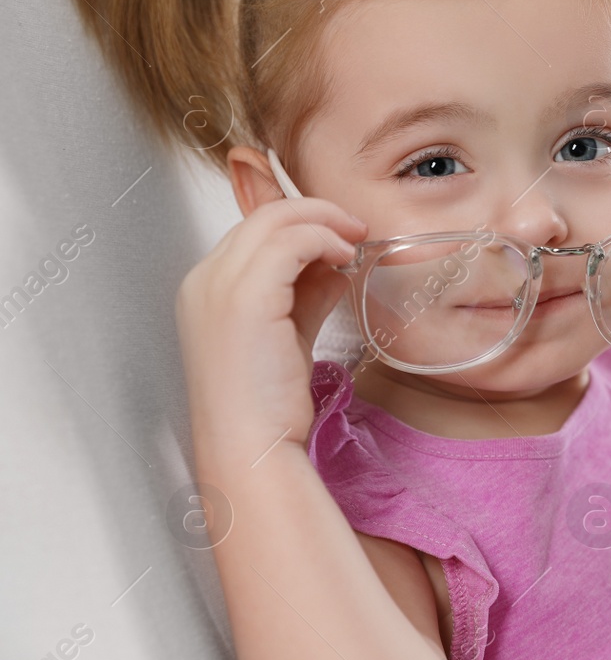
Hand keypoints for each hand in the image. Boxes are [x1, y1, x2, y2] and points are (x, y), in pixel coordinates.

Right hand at [177, 196, 366, 467]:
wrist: (250, 446)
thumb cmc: (267, 405)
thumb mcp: (290, 335)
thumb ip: (307, 296)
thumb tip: (335, 267)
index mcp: (207, 288)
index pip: (253, 232)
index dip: (300, 226)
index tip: (340, 236)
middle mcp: (204, 279)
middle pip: (262, 216)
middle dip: (315, 213)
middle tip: (355, 228)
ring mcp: (220, 285)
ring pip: (275, 219)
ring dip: (324, 221)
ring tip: (355, 239)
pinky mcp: (246, 298)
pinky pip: (290, 242)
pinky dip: (323, 239)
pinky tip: (344, 257)